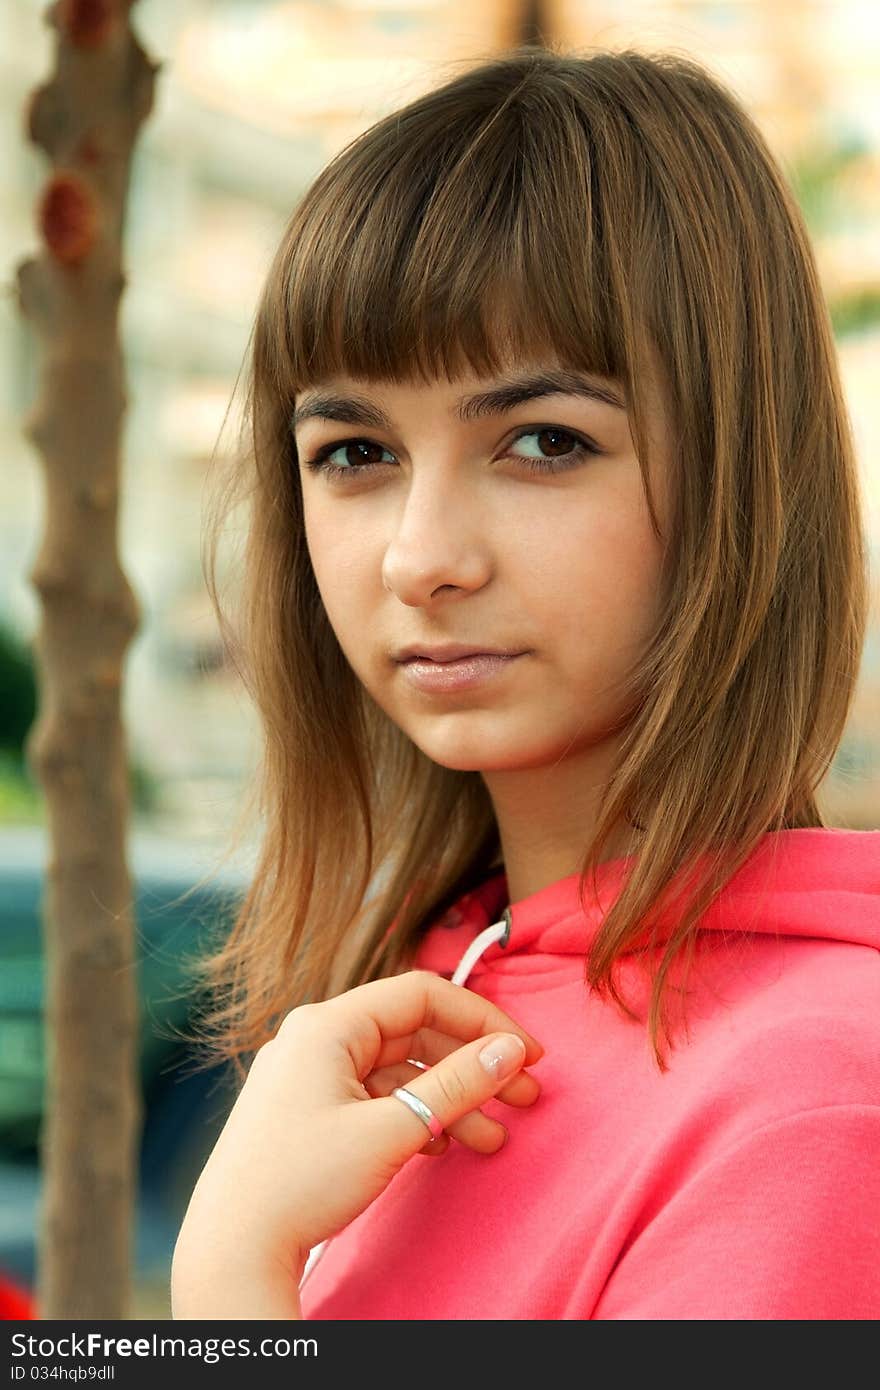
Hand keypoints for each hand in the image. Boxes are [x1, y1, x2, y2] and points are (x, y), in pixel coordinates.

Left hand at [172, 970, 543, 1294]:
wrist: (232, 1248)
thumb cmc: (302, 1182)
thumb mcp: (392, 1130)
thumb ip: (457, 1085)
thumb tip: (511, 1050)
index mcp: (328, 1024)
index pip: (422, 995)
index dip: (482, 1019)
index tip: (527, 1053)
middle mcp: (315, 1039)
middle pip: (413, 1033)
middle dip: (471, 1066)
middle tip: (523, 1097)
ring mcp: (308, 1075)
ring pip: (397, 1071)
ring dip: (448, 1099)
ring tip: (492, 1139)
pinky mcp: (307, 1111)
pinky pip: (374, 1097)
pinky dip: (414, 1116)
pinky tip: (442, 1148)